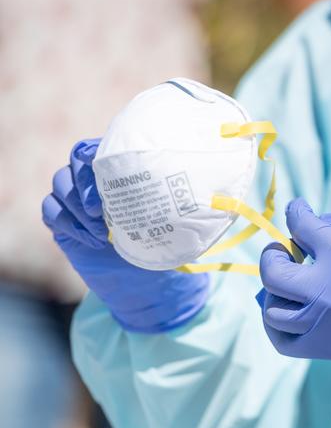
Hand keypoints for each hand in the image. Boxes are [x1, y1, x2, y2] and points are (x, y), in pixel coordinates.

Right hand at [42, 139, 209, 332]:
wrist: (149, 279)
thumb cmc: (164, 240)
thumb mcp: (170, 217)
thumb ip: (165, 196)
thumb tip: (184, 184)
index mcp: (121, 167)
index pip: (96, 148)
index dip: (94, 161)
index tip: (110, 186)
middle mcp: (96, 177)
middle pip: (73, 163)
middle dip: (84, 186)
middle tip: (100, 211)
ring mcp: (78, 197)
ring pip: (60, 183)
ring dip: (76, 206)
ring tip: (100, 230)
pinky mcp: (64, 219)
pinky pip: (51, 210)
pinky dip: (67, 222)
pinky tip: (91, 240)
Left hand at [257, 198, 330, 412]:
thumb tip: (322, 220)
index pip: (303, 228)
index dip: (296, 212)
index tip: (298, 209)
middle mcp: (328, 294)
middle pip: (272, 272)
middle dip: (273, 253)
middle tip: (286, 248)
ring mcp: (324, 326)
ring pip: (271, 309)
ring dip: (273, 287)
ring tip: (290, 279)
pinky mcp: (328, 349)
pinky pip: (282, 341)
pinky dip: (274, 323)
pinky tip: (289, 308)